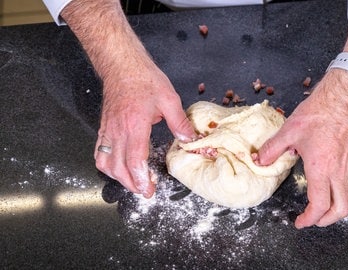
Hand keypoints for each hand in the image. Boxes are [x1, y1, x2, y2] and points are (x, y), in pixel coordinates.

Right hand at [94, 67, 195, 197]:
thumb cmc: (144, 79)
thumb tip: (189, 140)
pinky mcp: (104, 128)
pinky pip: (99, 152)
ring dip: (118, 177)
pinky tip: (117, 169)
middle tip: (145, 191)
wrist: (122, 65)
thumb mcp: (169, 99)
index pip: (134, 160)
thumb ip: (180, 123)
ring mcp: (108, 130)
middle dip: (131, 184)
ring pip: (106, 162)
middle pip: (118, 167)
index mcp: (135, 125)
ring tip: (133, 183)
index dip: (140, 178)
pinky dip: (107, 165)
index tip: (148, 189)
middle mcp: (118, 131)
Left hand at [256, 69, 347, 227]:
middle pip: (341, 209)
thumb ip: (272, 149)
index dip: (309, 219)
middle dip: (327, 220)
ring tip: (331, 206)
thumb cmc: (318, 112)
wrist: (342, 95)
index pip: (319, 205)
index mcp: (321, 168)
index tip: (300, 221)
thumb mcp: (289, 130)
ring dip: (344, 208)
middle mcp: (340, 171)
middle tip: (314, 218)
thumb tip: (260, 161)